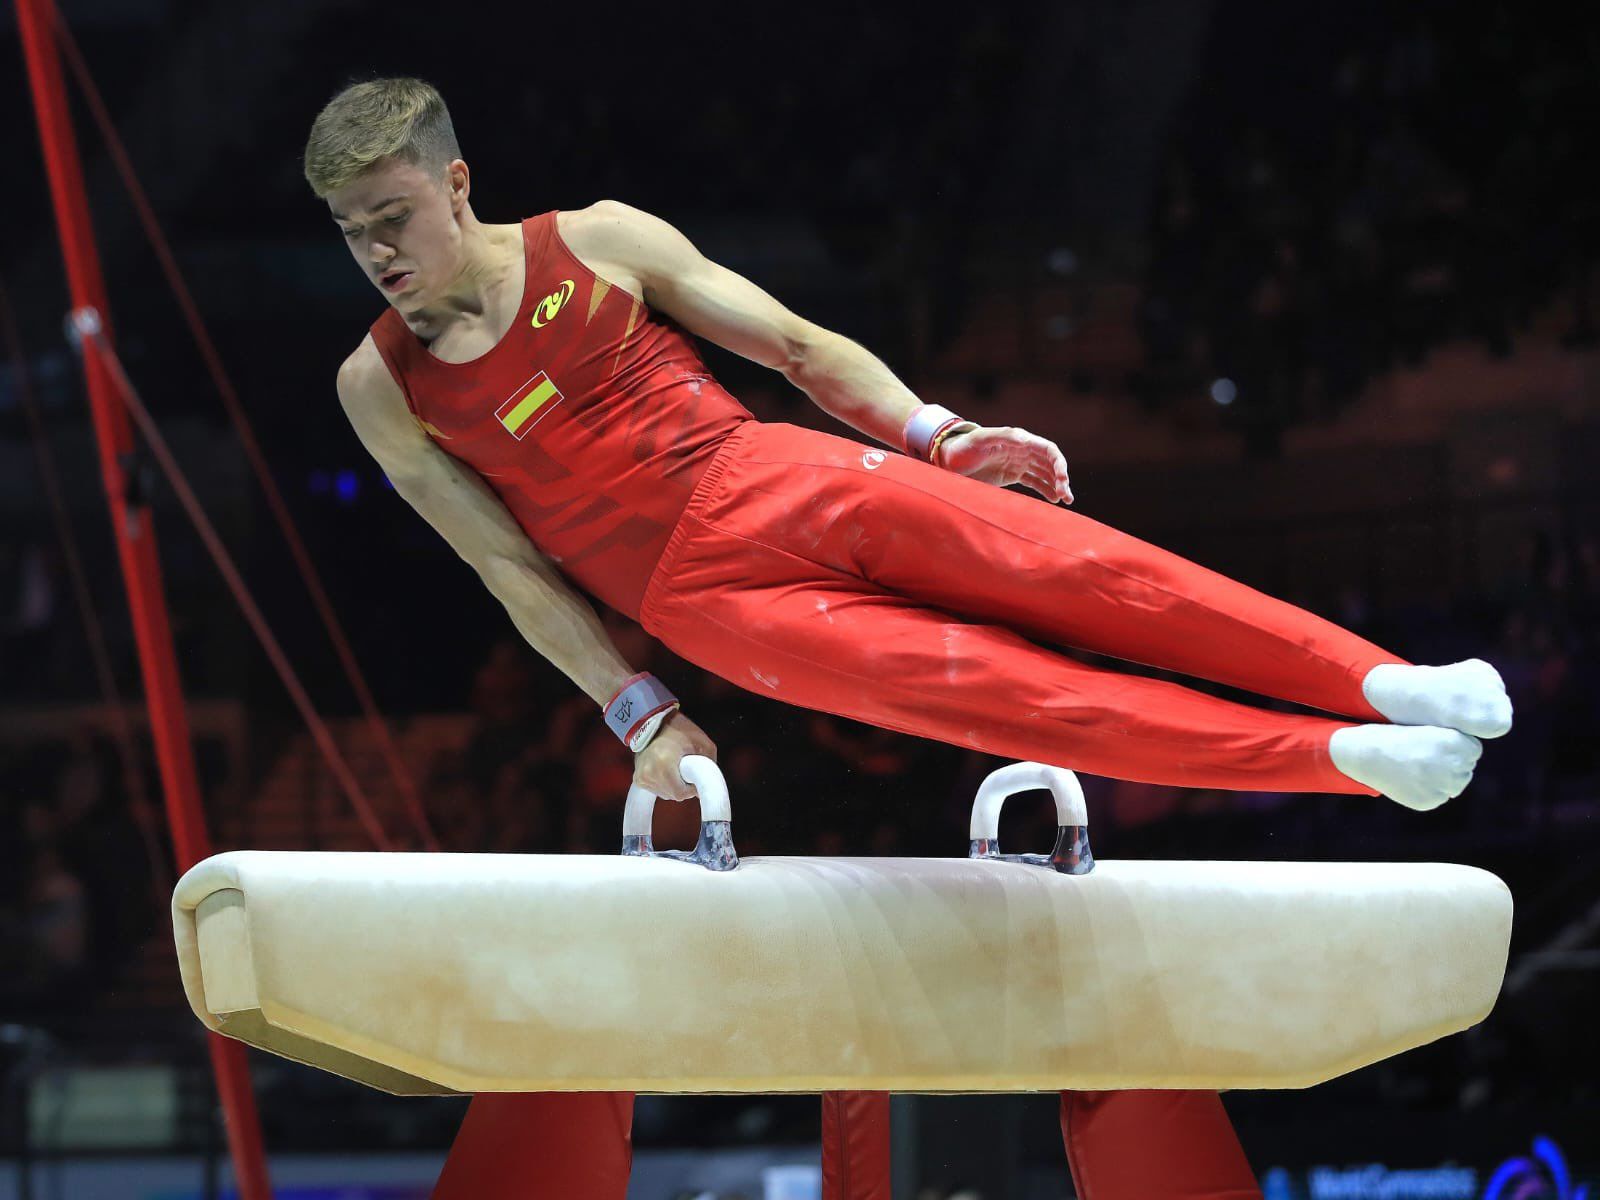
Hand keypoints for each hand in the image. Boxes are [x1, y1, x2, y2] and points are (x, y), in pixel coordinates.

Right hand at [632, 709, 717, 801]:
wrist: (652, 721)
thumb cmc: (679, 729)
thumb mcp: (702, 743)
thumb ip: (709, 766)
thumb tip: (705, 788)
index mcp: (664, 763)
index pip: (680, 793)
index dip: (691, 788)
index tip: (693, 776)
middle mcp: (649, 772)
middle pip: (673, 795)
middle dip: (683, 787)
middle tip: (685, 769)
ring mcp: (641, 776)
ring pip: (665, 794)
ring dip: (673, 785)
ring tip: (674, 767)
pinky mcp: (638, 779)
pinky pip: (655, 790)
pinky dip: (663, 784)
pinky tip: (664, 770)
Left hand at [936, 425, 1073, 504]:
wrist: (949, 459)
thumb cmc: (963, 447)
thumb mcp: (981, 439)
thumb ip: (1002, 436)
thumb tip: (1024, 439)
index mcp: (1019, 439)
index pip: (1048, 450)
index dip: (1059, 464)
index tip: (1063, 480)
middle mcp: (1023, 450)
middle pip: (1050, 463)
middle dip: (1061, 478)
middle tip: (1067, 496)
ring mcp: (1018, 462)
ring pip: (1045, 473)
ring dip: (1057, 485)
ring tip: (1065, 500)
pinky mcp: (1012, 474)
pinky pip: (1035, 481)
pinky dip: (1046, 490)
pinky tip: (1054, 500)